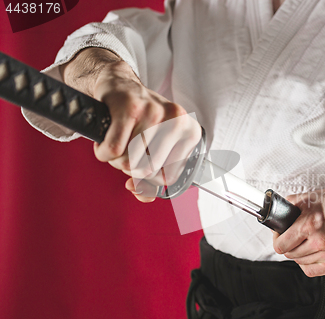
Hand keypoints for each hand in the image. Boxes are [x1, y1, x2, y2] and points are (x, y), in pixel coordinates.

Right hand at [61, 48, 200, 201]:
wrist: (119, 84)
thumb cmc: (140, 120)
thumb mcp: (156, 146)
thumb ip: (153, 177)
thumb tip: (145, 196)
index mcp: (189, 132)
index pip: (169, 177)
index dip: (149, 180)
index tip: (139, 168)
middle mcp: (177, 121)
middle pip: (147, 170)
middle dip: (129, 168)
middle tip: (124, 152)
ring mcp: (154, 113)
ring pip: (129, 162)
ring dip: (115, 160)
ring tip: (116, 144)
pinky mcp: (129, 108)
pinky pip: (113, 150)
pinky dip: (103, 152)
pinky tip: (104, 141)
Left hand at [272, 179, 324, 276]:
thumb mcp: (306, 198)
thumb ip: (286, 207)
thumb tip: (273, 216)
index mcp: (309, 224)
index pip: (281, 245)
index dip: (277, 240)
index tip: (280, 236)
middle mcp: (320, 241)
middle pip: (289, 255)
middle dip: (288, 245)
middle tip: (293, 236)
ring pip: (300, 263)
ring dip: (299, 254)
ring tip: (305, 241)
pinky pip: (312, 271)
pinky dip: (308, 264)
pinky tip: (312, 252)